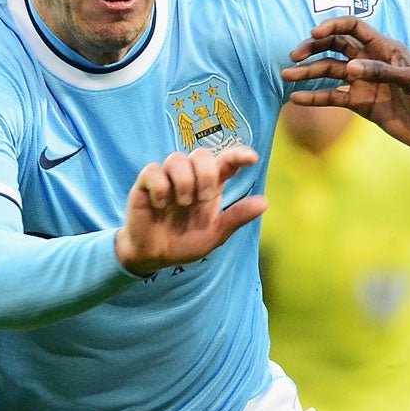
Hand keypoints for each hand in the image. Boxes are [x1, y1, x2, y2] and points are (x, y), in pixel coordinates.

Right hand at [115, 145, 266, 276]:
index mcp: (211, 186)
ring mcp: (167, 178)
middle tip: (203, 198)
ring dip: (184, 181)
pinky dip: (160, 187)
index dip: (239, 155)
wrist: (154, 256)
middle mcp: (190, 178)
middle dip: (206, 174)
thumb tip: (264, 203)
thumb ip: (236, 217)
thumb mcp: (215, 234)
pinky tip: (160, 205)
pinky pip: (153, 170)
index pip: (226, 162)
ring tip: (182, 203)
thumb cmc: (185, 243)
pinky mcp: (145, 184)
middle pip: (201, 154)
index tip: (252, 159)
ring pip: (177, 158)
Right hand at [282, 18, 409, 150]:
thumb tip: (350, 68)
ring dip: (308, 73)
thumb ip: (382, 73)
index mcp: (384, 48)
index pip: (353, 27)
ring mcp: (364, 82)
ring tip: (286, 76)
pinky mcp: (362, 104)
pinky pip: (334, 97)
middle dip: (313, 48)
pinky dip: (316, 97)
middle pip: (335, 46)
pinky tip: (297, 98)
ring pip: (330, 72)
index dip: (333, 26)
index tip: (315, 33)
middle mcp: (370, 62)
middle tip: (294, 57)